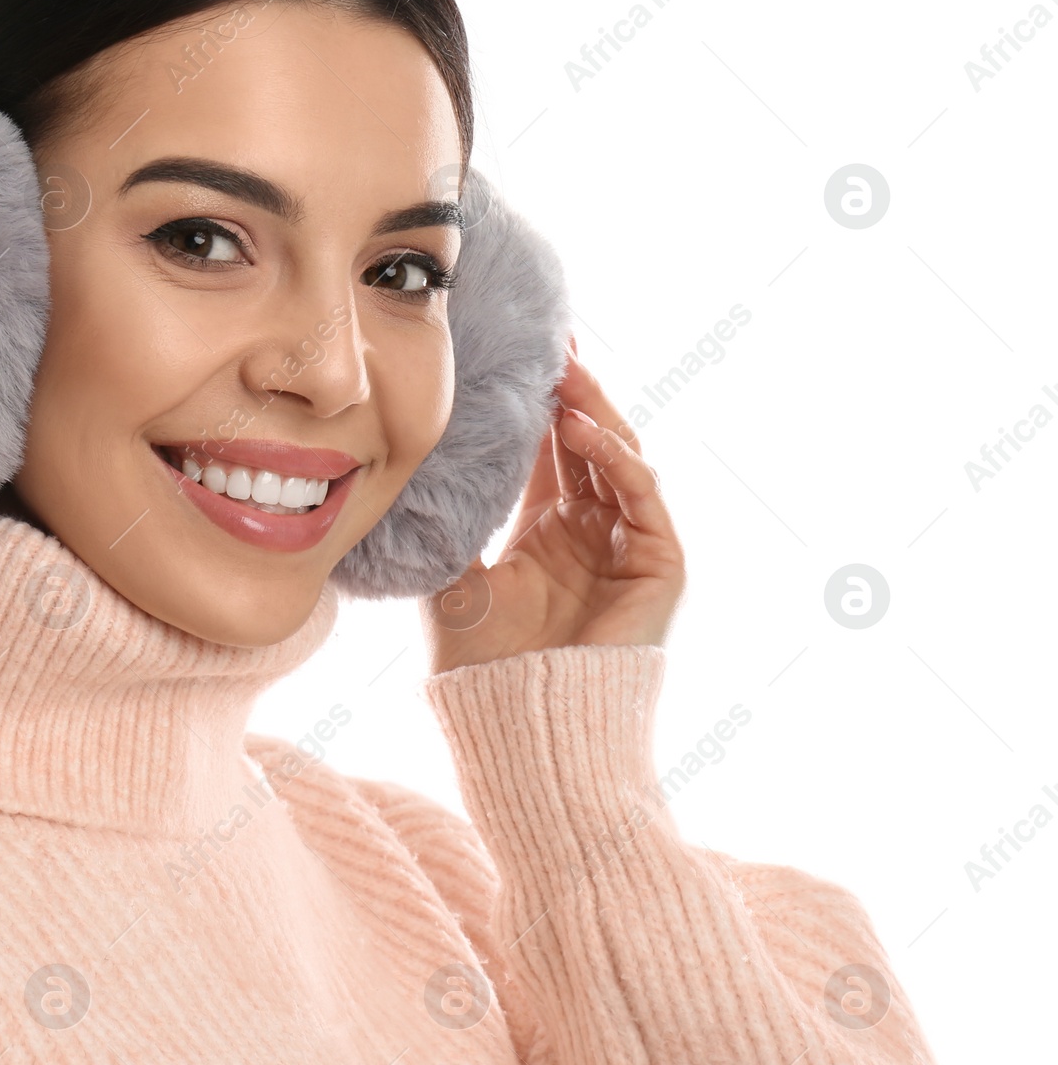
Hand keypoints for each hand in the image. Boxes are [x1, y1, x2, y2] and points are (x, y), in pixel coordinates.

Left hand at [421, 337, 684, 672]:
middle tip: (550, 336)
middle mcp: (592, 530)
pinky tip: (582, 429)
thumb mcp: (453, 575)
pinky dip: (617, 460)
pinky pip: (644, 497)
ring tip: (562, 371)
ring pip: (619, 457)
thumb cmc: (481, 666)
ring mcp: (629, 545)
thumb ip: (447, 520)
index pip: (548, 447)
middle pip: (588, 439)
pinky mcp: (660, 566)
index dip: (536, 400)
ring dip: (593, 411)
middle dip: (571, 388)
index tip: (517, 350)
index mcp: (547, 529)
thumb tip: (403, 463)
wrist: (520, 728)